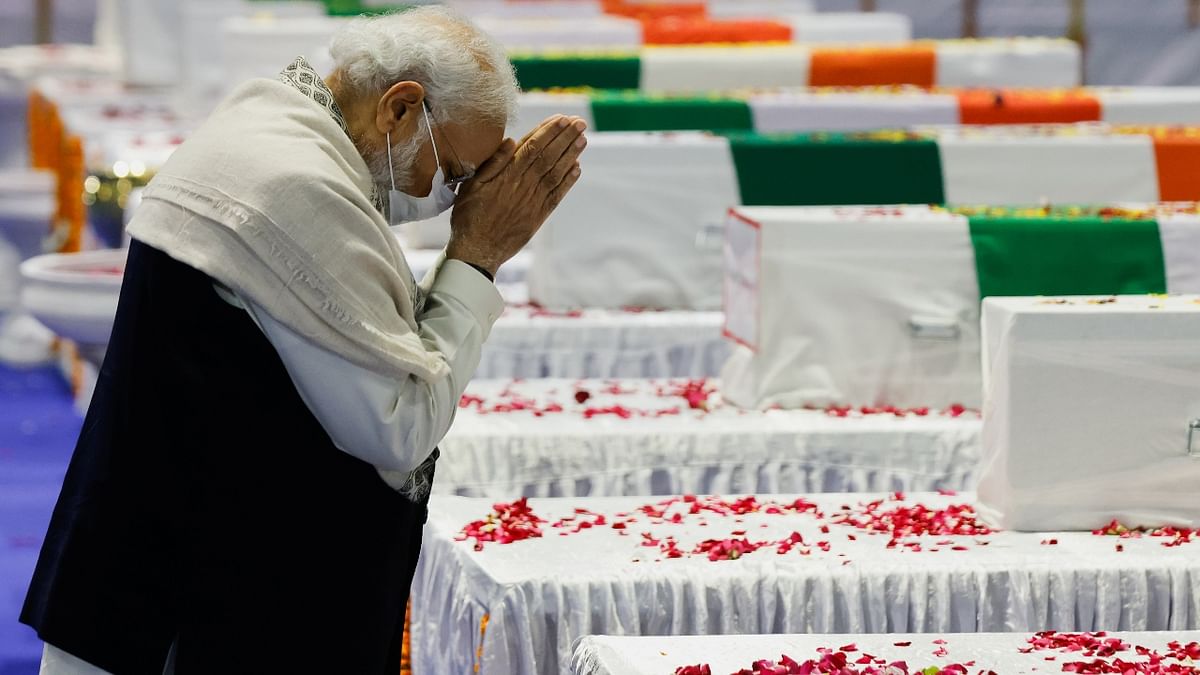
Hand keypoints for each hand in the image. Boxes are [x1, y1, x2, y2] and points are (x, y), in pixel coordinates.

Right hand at [447, 114, 586, 276]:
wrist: (478, 250)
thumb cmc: (470, 216)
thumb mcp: (473, 185)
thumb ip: (493, 162)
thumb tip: (510, 140)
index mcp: (507, 175)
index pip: (533, 146)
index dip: (548, 131)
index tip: (561, 118)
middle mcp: (524, 185)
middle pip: (549, 156)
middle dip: (565, 137)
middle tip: (579, 122)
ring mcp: (534, 200)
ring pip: (556, 172)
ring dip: (571, 154)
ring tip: (582, 138)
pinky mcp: (539, 215)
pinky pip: (557, 194)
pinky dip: (568, 180)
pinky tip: (577, 168)